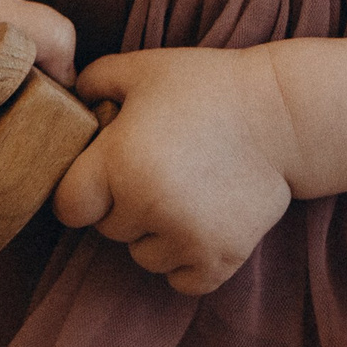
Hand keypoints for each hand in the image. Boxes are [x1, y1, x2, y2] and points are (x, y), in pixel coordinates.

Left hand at [52, 46, 295, 293]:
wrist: (280, 115)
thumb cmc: (205, 85)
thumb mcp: (142, 68)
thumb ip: (93, 80)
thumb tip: (66, 98)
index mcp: (119, 163)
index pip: (68, 206)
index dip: (83, 187)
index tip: (105, 169)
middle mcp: (147, 208)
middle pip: (109, 229)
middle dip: (124, 202)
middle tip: (158, 164)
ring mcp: (184, 240)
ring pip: (144, 255)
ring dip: (155, 231)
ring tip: (186, 186)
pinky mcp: (217, 262)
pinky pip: (180, 278)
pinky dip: (187, 257)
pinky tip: (203, 216)